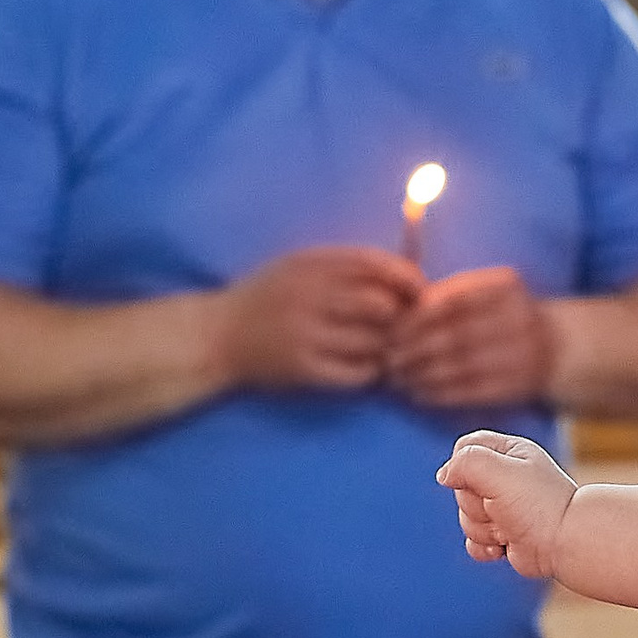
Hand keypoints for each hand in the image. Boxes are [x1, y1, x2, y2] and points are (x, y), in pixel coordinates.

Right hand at [212, 246, 421, 391]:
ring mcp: (305, 334)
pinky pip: (357, 373)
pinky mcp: (303, 369)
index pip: (373, 264)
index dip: (406, 277)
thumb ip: (344, 265)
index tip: (421, 290)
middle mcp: (307, 295)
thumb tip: (406, 275)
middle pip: (380, 304)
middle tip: (403, 325)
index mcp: (309, 264)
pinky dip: (370, 371)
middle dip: (401, 316)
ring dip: (387, 347)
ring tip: (383, 348)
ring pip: (373, 341)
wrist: (216, 336)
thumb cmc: (267, 297)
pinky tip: (364, 367)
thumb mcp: (297, 265)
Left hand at [387, 265, 557, 409]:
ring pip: (460, 366)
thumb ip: (449, 295)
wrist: (560, 347)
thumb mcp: (487, 291)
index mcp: (506, 288)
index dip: (416, 318)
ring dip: (422, 375)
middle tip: (389, 359)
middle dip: (414, 350)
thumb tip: (401, 312)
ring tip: (398, 379)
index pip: (451, 302)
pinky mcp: (518, 385)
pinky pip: (472, 391)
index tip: (391, 330)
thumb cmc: (505, 315)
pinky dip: (440, 394)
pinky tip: (420, 394)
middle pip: (455, 335)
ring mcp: (522, 354)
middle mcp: (518, 319)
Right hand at [438, 431, 573, 577]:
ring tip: (510, 528)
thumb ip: (465, 463)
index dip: (463, 465)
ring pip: (465, 517)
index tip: (481, 478)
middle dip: (476, 504)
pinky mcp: (503, 535)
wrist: (566, 544)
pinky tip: (504, 546)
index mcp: (509, 452)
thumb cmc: (538, 504)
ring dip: (483, 528)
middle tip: (503, 508)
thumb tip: (444, 476)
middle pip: (460, 488)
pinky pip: (473, 541)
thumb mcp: (497, 471)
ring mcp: (503, 509)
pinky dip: (484, 547)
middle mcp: (505, 479)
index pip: (465, 448)